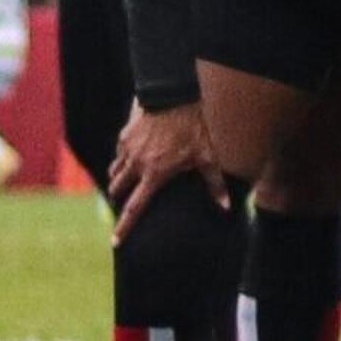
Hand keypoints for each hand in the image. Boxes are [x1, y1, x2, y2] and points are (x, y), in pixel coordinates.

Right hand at [109, 100, 227, 242]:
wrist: (171, 97)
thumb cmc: (192, 128)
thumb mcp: (206, 156)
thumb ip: (214, 183)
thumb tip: (226, 206)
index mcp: (154, 175)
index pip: (135, 208)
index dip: (124, 227)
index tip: (115, 242)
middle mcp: (136, 165)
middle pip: (118, 190)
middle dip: (119, 198)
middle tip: (124, 201)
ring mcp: (127, 150)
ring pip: (115, 172)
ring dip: (119, 179)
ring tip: (127, 181)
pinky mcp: (124, 137)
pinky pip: (119, 154)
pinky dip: (123, 159)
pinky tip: (133, 157)